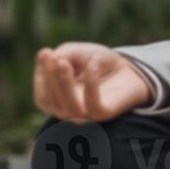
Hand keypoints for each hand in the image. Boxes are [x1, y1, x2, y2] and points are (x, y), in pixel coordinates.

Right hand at [33, 42, 154, 121]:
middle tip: (55, 58)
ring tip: (64, 63)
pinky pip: (94, 105)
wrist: (129, 69)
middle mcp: (69, 112)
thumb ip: (62, 54)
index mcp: (58, 102)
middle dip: (51, 79)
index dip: (40, 76)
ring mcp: (86, 116)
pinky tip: (92, 65)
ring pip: (69, 107)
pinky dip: (91, 84)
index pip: (42, 96)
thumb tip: (52, 60)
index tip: (45, 52)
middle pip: (52, 102)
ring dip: (64, 84)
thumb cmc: (98, 62)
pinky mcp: (104, 114)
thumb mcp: (76, 53)